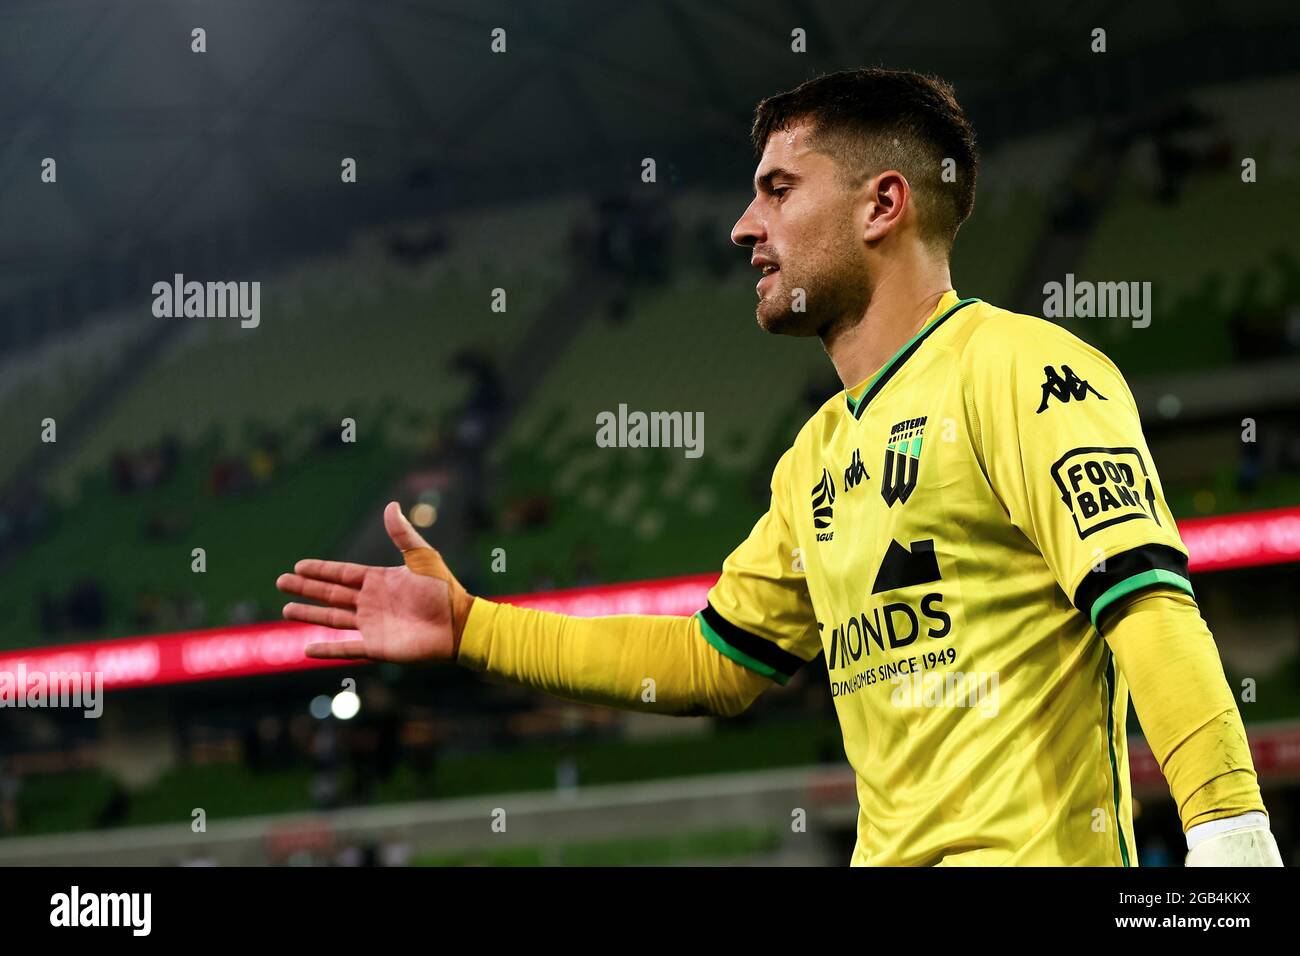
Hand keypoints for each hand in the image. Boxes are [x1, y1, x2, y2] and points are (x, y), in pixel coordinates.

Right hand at [277, 501, 468, 661]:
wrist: (458, 623)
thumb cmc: (443, 589)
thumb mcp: (422, 557)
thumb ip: (402, 534)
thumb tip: (390, 505)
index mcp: (379, 580)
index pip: (342, 573)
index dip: (320, 570)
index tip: (298, 566)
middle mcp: (371, 602)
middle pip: (331, 594)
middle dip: (306, 588)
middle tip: (280, 582)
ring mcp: (372, 625)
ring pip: (333, 618)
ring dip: (310, 614)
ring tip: (287, 608)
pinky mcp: (376, 647)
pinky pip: (346, 649)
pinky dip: (327, 649)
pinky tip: (308, 649)